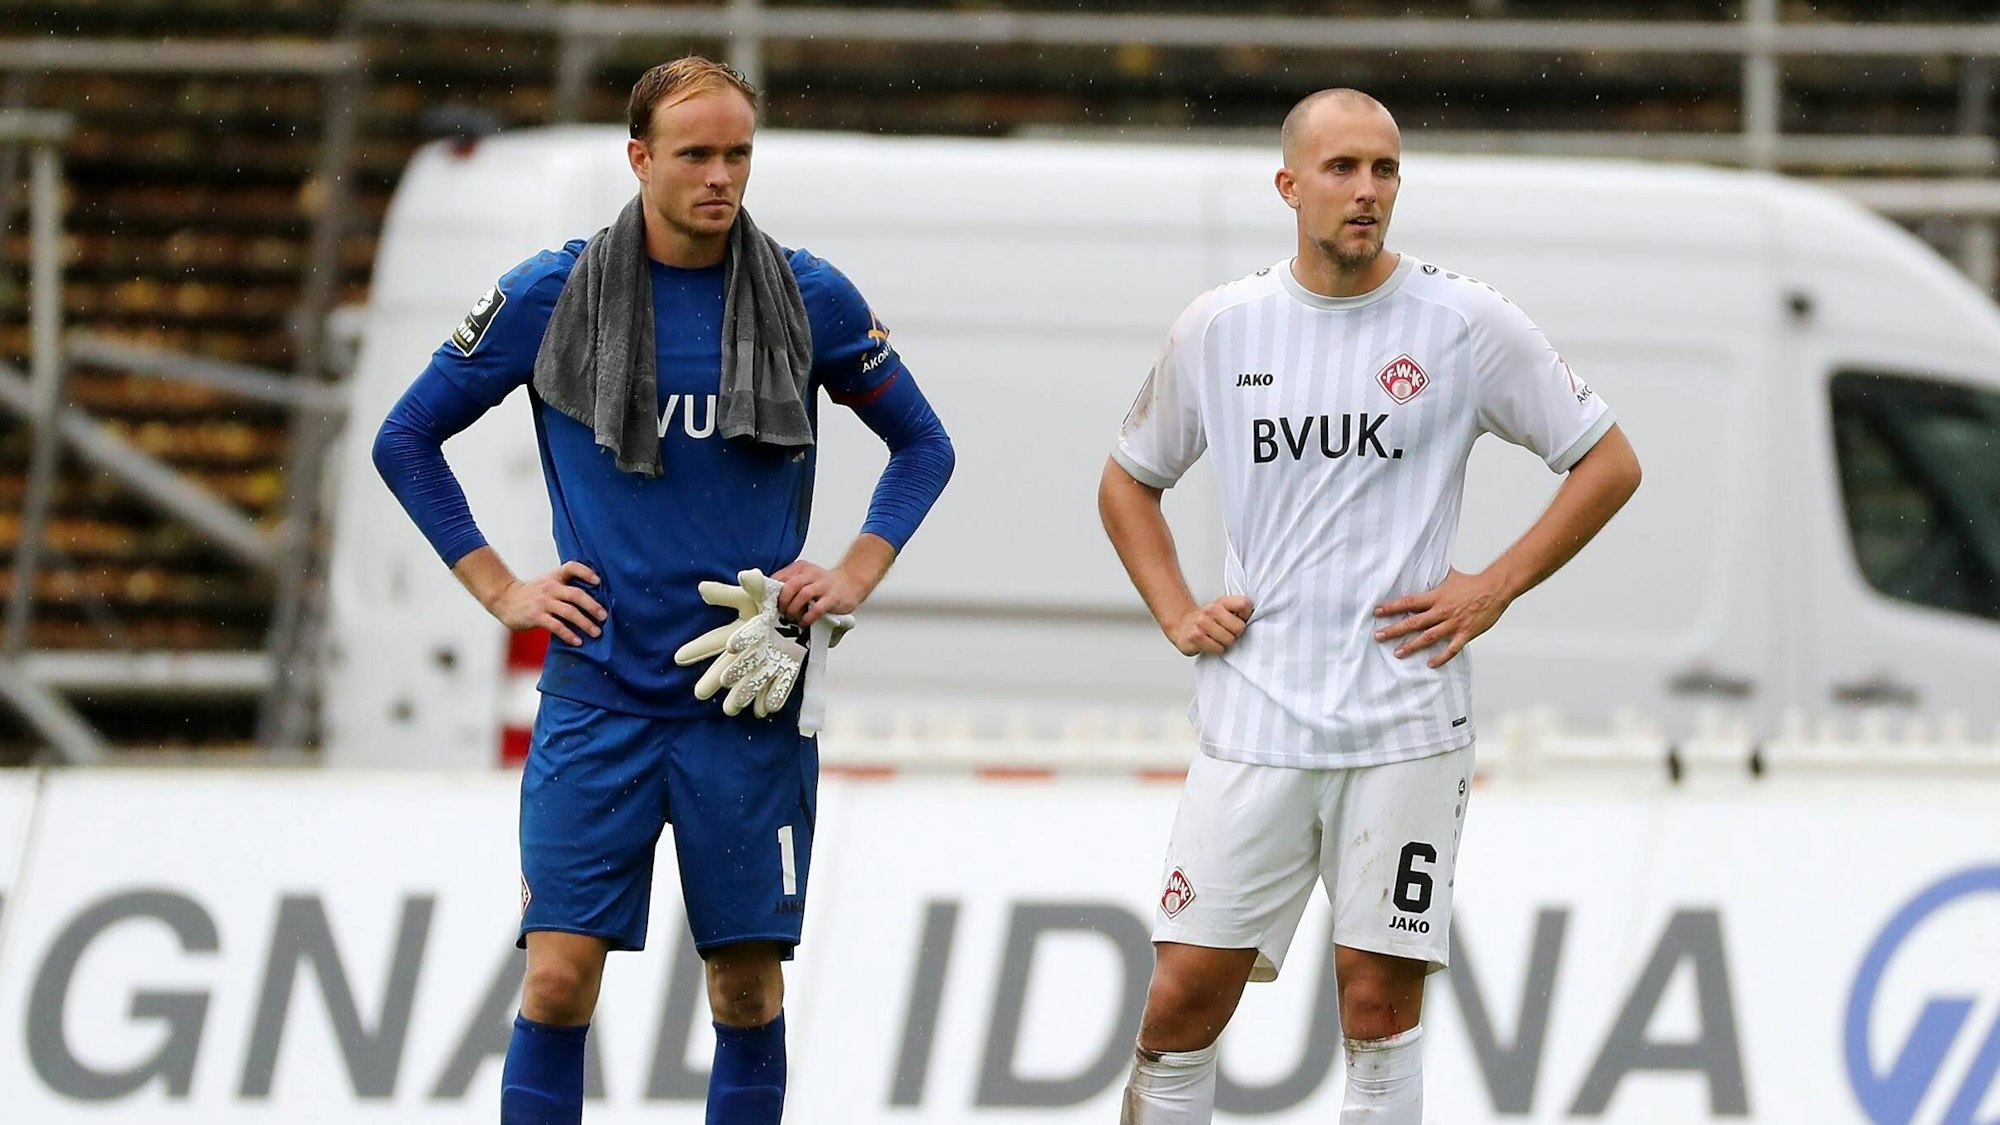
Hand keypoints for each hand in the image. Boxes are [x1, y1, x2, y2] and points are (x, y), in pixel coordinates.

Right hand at [484, 560, 603, 645]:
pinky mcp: (536, 616)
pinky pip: (556, 626)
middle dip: (593, 606)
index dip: (586, 572)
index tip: (598, 582)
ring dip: (585, 623)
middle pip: (576, 594)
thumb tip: (593, 599)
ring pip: (569, 612)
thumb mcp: (547, 583)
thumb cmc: (532, 594)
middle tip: (604, 617)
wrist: (504, 600)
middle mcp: (550, 588)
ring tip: (596, 632)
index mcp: (555, 577)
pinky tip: (578, 641)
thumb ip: (565, 587)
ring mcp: (543, 602)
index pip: (572, 567)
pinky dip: (569, 635)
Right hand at [673, 570, 804, 717]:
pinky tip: (763, 710)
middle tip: (700, 693)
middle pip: (728, 667)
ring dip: (741, 694)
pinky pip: (778, 687)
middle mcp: (748, 651)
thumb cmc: (774, 602)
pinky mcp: (786, 670)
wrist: (803, 612)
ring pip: (750, 681)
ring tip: (730, 709)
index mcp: (738, 632)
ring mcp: (766, 663)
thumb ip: (740, 589)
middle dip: (714, 680)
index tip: (679, 658)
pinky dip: (772, 697)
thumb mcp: (759, 592)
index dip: (698, 649)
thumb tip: (706, 587)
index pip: (714, 640)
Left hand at [770, 558, 867, 626]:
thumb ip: (789, 583)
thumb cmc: (824, 584)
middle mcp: (812, 574)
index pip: (780, 577)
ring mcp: (823, 585)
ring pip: (803, 595)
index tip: (769, 602)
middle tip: (781, 611)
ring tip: (792, 617)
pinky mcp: (833, 598)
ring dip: (794, 609)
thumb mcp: (805, 577)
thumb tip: (770, 598)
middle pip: (791, 585)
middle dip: (783, 600)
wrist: (850, 583)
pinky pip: (818, 608)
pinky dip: (808, 617)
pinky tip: (805, 621)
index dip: (772, 591)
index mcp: (801, 568)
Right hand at [1166, 595, 1252, 656]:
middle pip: (1239, 628)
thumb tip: (1256, 618)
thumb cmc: (1207, 621)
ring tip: (1216, 639)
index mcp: (1222, 601)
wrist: (1182, 626)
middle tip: (1226, 633)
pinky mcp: (1195, 636)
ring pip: (1229, 640)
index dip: (1246, 616)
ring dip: (1225, 643)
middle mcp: (1211, 610)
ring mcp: (1202, 623)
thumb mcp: (1223, 610)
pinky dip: (1216, 649)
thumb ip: (1239, 611)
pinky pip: (1218, 649)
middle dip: (1235, 634)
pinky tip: (1209, 644)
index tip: (1239, 620)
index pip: (1245, 604)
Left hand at [1374, 568, 1510, 667]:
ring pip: (1429, 637)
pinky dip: (1441, 657)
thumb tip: (1422, 563)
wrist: (1495, 589)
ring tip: (1398, 653)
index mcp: (1437, 597)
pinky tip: (1430, 663)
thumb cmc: (1472, 583)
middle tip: (1379, 636)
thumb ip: (1434, 575)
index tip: (1377, 612)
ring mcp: (1453, 624)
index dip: (1392, 607)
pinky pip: (1451, 648)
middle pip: (1414, 622)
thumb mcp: (1449, 575)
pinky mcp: (1465, 633)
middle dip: (1395, 629)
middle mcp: (1442, 611)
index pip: (1409, 602)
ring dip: (1412, 646)